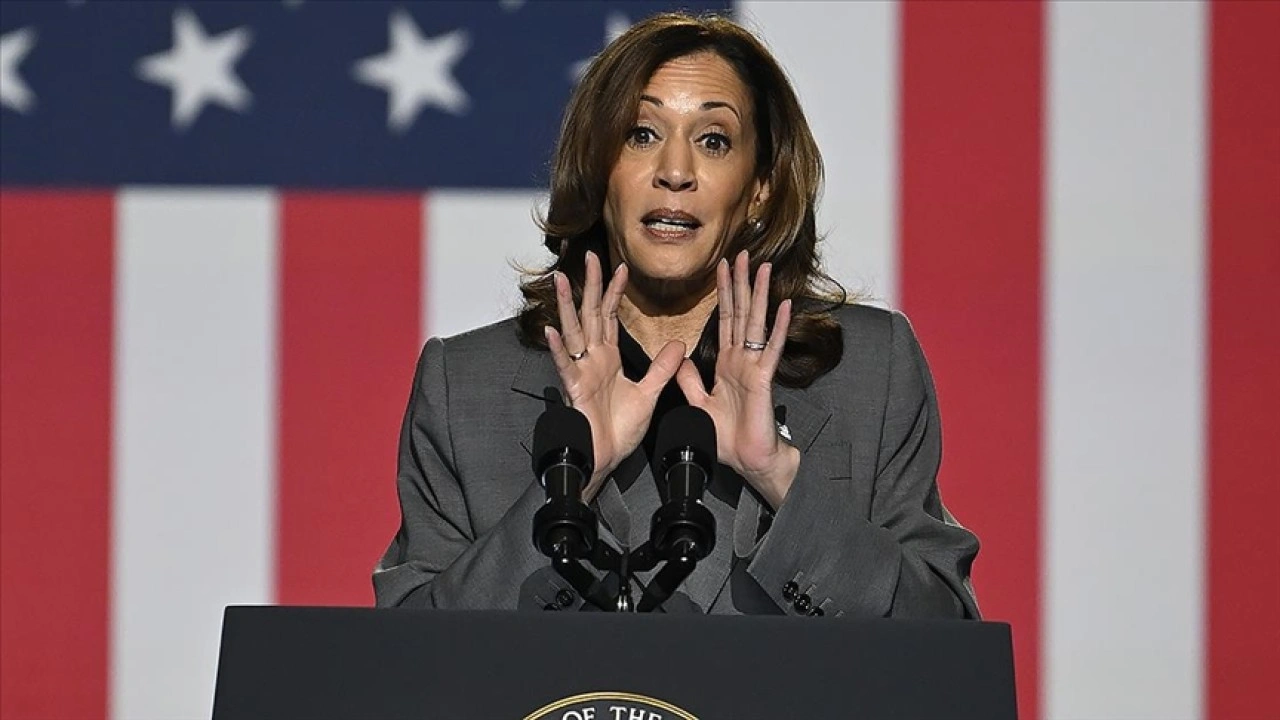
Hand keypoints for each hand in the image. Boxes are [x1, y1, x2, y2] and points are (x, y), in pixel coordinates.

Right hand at [545, 251, 685, 501]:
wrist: (606, 458)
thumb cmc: (620, 430)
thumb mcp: (649, 394)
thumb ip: (661, 368)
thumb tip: (678, 345)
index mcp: (608, 359)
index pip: (610, 317)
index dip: (613, 292)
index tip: (620, 267)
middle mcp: (592, 360)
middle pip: (590, 315)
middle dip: (590, 286)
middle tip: (588, 257)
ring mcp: (581, 372)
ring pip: (574, 332)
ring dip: (568, 306)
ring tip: (563, 280)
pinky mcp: (575, 390)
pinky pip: (566, 366)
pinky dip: (559, 349)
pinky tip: (552, 332)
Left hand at [676, 250, 798, 508]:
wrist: (746, 460)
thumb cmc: (727, 437)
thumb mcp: (699, 404)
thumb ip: (690, 381)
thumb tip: (680, 357)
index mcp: (727, 363)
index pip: (725, 320)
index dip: (724, 293)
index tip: (723, 266)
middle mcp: (743, 359)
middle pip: (741, 314)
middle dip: (741, 283)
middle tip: (743, 253)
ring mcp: (755, 367)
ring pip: (757, 323)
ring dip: (760, 295)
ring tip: (764, 268)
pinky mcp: (764, 379)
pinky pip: (771, 349)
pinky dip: (778, 327)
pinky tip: (785, 305)